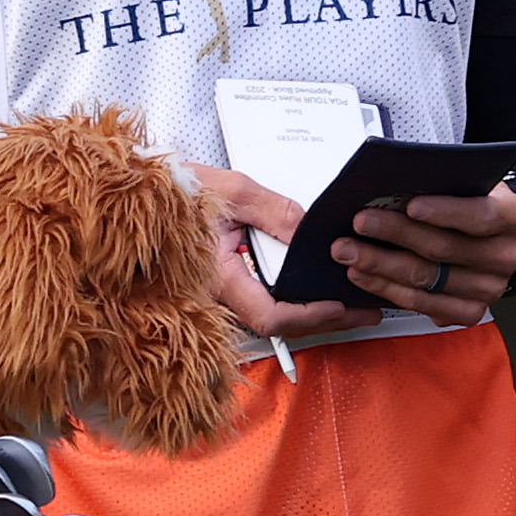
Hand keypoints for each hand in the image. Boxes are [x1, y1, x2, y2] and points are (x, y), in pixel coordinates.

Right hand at [190, 165, 382, 342]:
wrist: (150, 190)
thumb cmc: (179, 190)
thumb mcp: (234, 192)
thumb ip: (276, 212)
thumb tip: (310, 232)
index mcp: (219, 277)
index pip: (270, 316)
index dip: (309, 316)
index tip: (339, 306)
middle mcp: (220, 294)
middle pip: (279, 325)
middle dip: (324, 321)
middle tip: (364, 312)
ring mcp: (224, 292)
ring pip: (273, 318)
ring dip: (313, 315)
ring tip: (352, 305)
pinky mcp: (229, 284)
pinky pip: (264, 303)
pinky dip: (295, 302)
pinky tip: (317, 291)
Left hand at [325, 181, 515, 326]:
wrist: (494, 238)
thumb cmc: (473, 204)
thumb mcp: (469, 183)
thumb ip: (443, 184)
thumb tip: (393, 183)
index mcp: (510, 217)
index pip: (479, 215)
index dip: (444, 211)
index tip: (411, 205)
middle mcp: (503, 257)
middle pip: (443, 249)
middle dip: (396, 234)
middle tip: (360, 223)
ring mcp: (488, 288)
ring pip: (427, 279)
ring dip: (381, 265)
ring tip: (349, 251)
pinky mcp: (470, 311)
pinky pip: (423, 304)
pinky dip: (388, 290)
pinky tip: (365, 276)